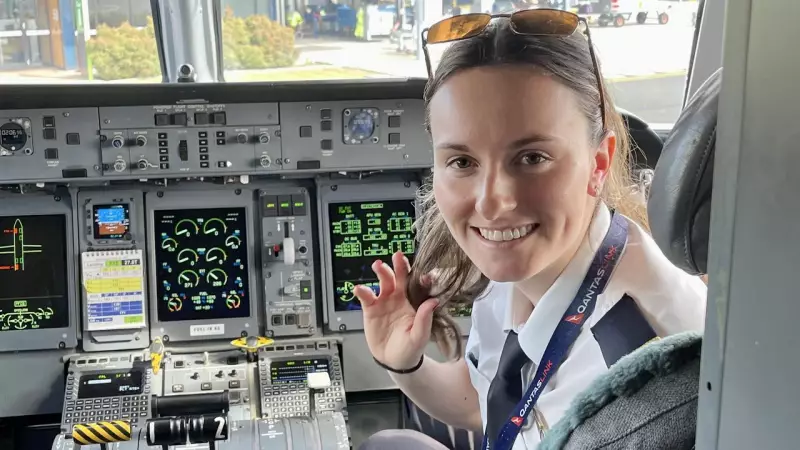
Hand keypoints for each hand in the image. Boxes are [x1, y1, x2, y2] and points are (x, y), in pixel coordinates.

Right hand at [353, 251, 438, 370]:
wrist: (394, 360)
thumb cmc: (411, 348)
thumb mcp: (419, 336)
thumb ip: (424, 319)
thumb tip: (433, 301)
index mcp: (415, 302)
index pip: (419, 285)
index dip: (421, 277)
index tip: (423, 275)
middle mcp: (400, 297)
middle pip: (400, 277)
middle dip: (399, 265)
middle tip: (398, 256)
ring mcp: (385, 301)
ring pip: (383, 281)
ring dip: (381, 271)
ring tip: (378, 265)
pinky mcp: (371, 308)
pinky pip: (366, 296)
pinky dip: (362, 290)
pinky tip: (360, 288)